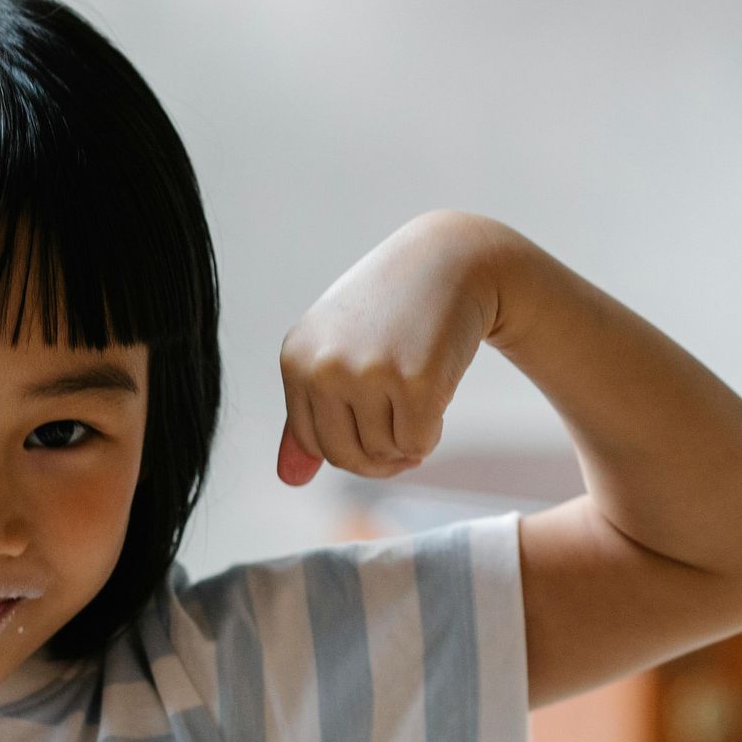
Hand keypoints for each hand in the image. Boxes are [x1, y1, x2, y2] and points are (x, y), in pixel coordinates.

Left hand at [276, 210, 502, 485]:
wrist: (451, 261)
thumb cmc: (389, 312)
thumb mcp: (335, 352)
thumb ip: (309, 416)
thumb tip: (290, 480)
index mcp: (296, 360)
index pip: (311, 441)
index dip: (348, 450)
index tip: (375, 435)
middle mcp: (324, 366)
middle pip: (344, 455)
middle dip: (377, 459)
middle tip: (403, 440)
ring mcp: (368, 373)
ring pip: (382, 452)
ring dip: (406, 443)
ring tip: (418, 404)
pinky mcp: (415, 381)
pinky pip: (417, 443)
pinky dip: (431, 434)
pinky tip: (436, 399)